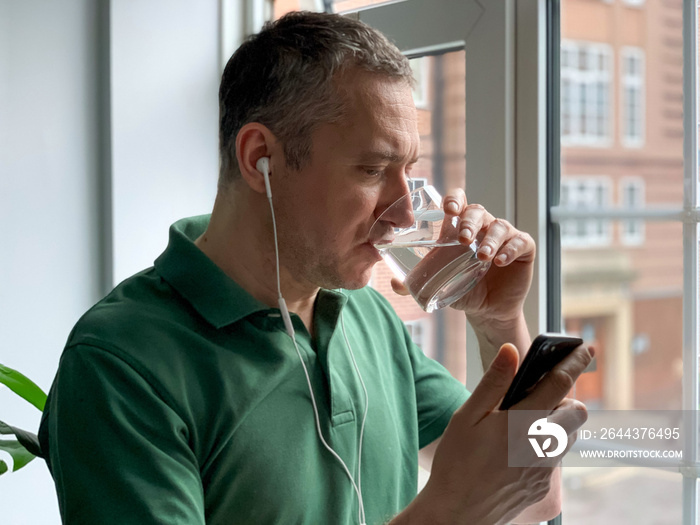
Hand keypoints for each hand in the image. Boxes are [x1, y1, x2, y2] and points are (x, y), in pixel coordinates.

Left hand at [391, 189, 535, 325]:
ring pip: (500, 226)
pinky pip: (520, 242)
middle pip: (478, 211)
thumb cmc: (462, 288)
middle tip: (463, 238)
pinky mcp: (523, 250)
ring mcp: (505, 237)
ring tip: (483, 256)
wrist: (487, 311)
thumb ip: (415, 282)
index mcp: (461, 228)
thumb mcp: (438, 283)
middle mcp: (483, 227)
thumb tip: (394, 284)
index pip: (459, 203)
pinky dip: (510, 249)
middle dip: (470, 222)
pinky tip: (500, 260)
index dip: (454, 200)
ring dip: (490, 239)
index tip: (448, 209)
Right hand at [397, 343, 591, 524]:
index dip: (575, 363)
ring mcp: (546, 468)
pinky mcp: (543, 485)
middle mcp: (542, 445)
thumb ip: (493, 383)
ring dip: (558, 424)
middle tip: (537, 400)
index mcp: (522, 422)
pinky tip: (516, 451)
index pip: (559, 384)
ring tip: (524, 425)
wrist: (458, 513)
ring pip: (570, 437)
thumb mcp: (467, 416)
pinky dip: (546, 447)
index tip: (586, 349)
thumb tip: (511, 351)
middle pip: (578, 413)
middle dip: (566, 400)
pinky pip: (556, 458)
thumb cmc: (456, 462)